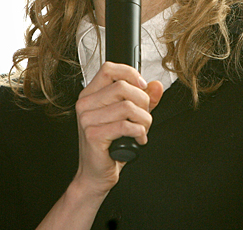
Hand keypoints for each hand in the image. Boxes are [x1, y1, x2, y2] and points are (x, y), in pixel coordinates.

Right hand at [74, 62, 162, 193]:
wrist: (95, 174)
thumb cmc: (109, 145)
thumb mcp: (128, 117)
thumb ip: (143, 99)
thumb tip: (156, 85)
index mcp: (90, 95)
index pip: (109, 69)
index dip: (130, 73)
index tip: (142, 86)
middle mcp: (85, 104)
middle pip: (122, 87)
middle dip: (143, 102)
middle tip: (144, 116)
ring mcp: (87, 119)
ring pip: (127, 106)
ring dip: (144, 120)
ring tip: (142, 130)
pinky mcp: (93, 135)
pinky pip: (125, 125)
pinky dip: (139, 133)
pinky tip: (138, 139)